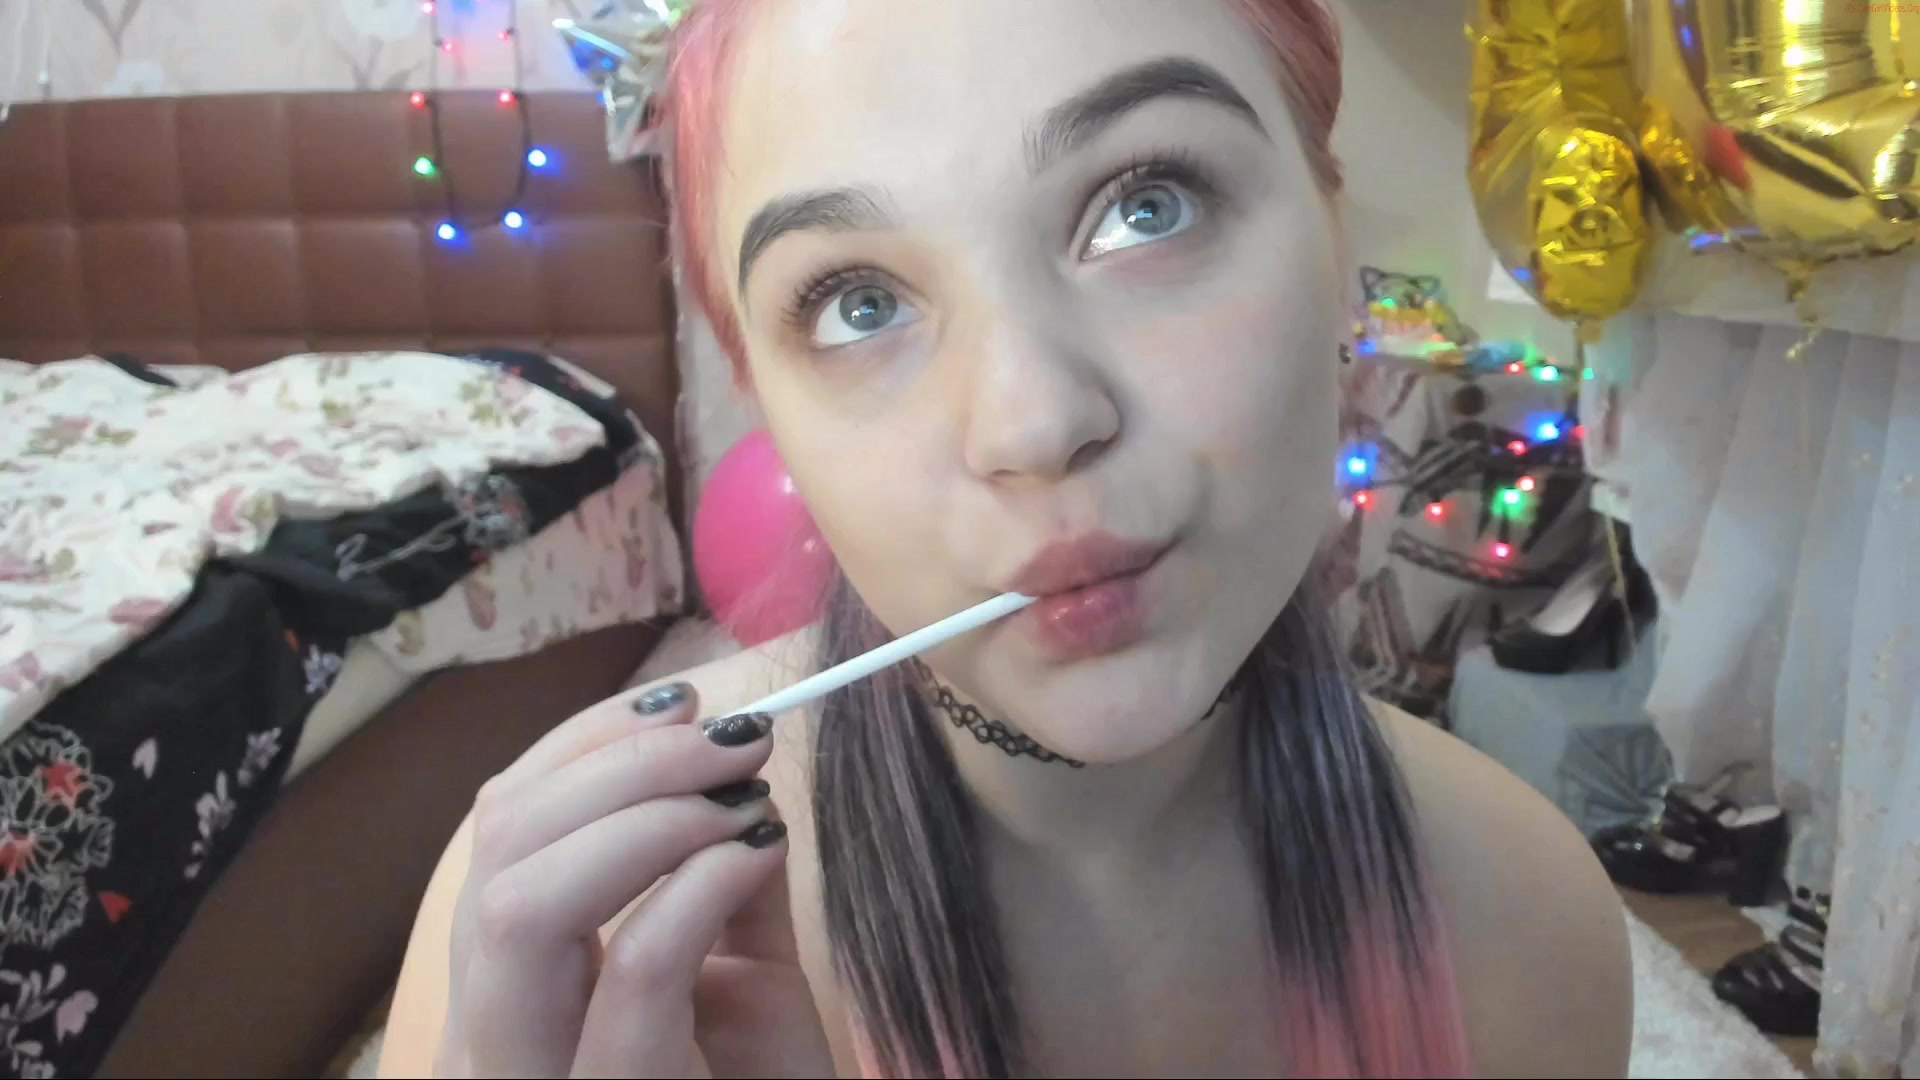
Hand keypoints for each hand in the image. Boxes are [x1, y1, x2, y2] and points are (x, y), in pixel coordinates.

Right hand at [434, 682, 835, 1077]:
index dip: (583, 743)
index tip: (683, 698)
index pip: (498, 824)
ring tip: (738, 796)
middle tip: (732, 736)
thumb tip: (733, 767)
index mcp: (514, 980)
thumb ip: (717, 877)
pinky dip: (696, 888)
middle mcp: (492, 1027)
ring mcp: (531, 1071)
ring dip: (644, 815)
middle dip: (619, 761)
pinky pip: (633, 974)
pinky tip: (753, 857)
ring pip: (524, 903)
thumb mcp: (735, 971)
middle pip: (497, 844)